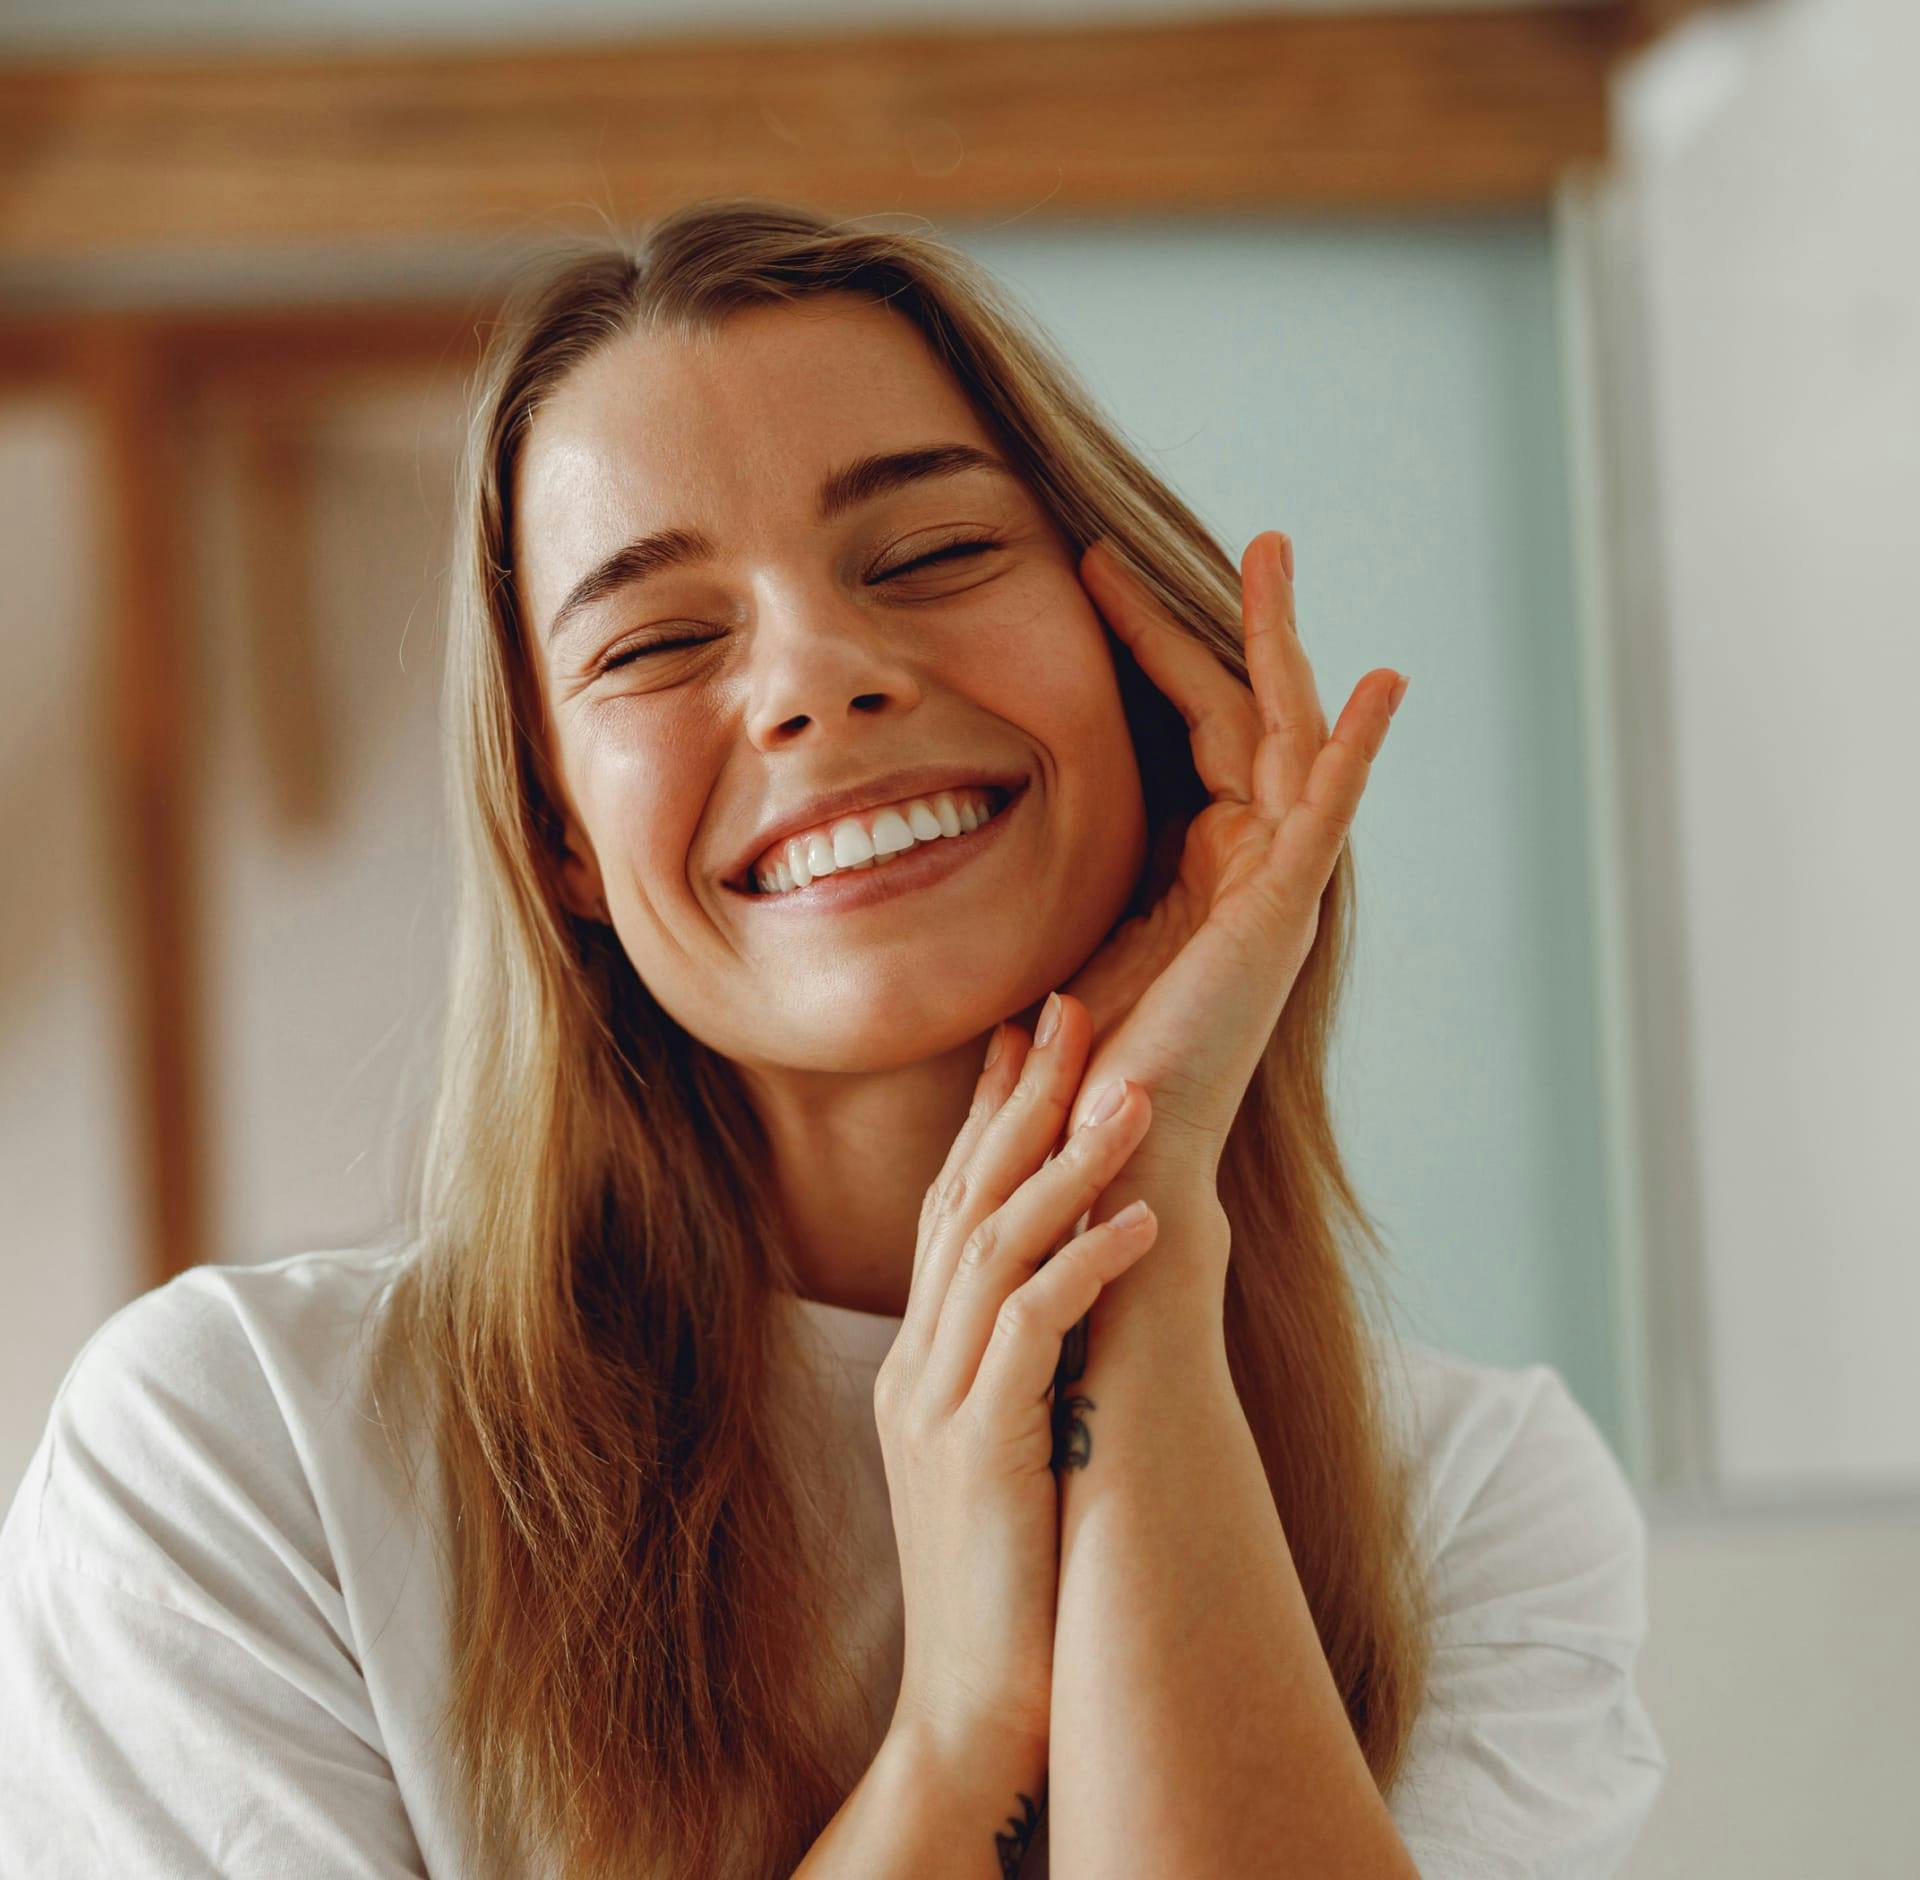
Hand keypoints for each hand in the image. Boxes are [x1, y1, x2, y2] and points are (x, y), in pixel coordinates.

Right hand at [874, 999, 1159, 1766]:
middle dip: (1020, 1101)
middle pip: (963, 1199)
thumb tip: (1076, 1293)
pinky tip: (1138, 1222)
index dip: (987, 1115)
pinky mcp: (980, 1450)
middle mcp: (917, 1365)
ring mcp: (937, 1405)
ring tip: (1128, 1095)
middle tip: (1071, 1010)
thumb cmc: (1005, 1582)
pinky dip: (1083, 1267)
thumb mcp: (999, 1452)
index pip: (949, 1206)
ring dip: (1062, 1165)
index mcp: (920, 1359)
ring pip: (993, 1248)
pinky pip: (1032, 1334)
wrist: (971, 1713)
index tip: (1027, 1034)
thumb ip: (1018, 1369)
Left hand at [1058, 531, 1404, 1199]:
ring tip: (1272, 555)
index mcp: (1204, 866)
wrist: (1111, 1145)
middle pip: (1239, 712)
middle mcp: (1249, 865)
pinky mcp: (1281, 912)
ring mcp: (1272, 885)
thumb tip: (997, 824)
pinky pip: (1325, 812)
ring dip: (1278, 644)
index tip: (1090, 578)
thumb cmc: (1089, 1063)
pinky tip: (1379, 686)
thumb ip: (1073, 876)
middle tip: (1173, 544)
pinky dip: (1355, 750)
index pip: (1187, 727)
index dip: (1145, 647)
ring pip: (1285, 736)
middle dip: (1207, 621)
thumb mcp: (1074, 938)